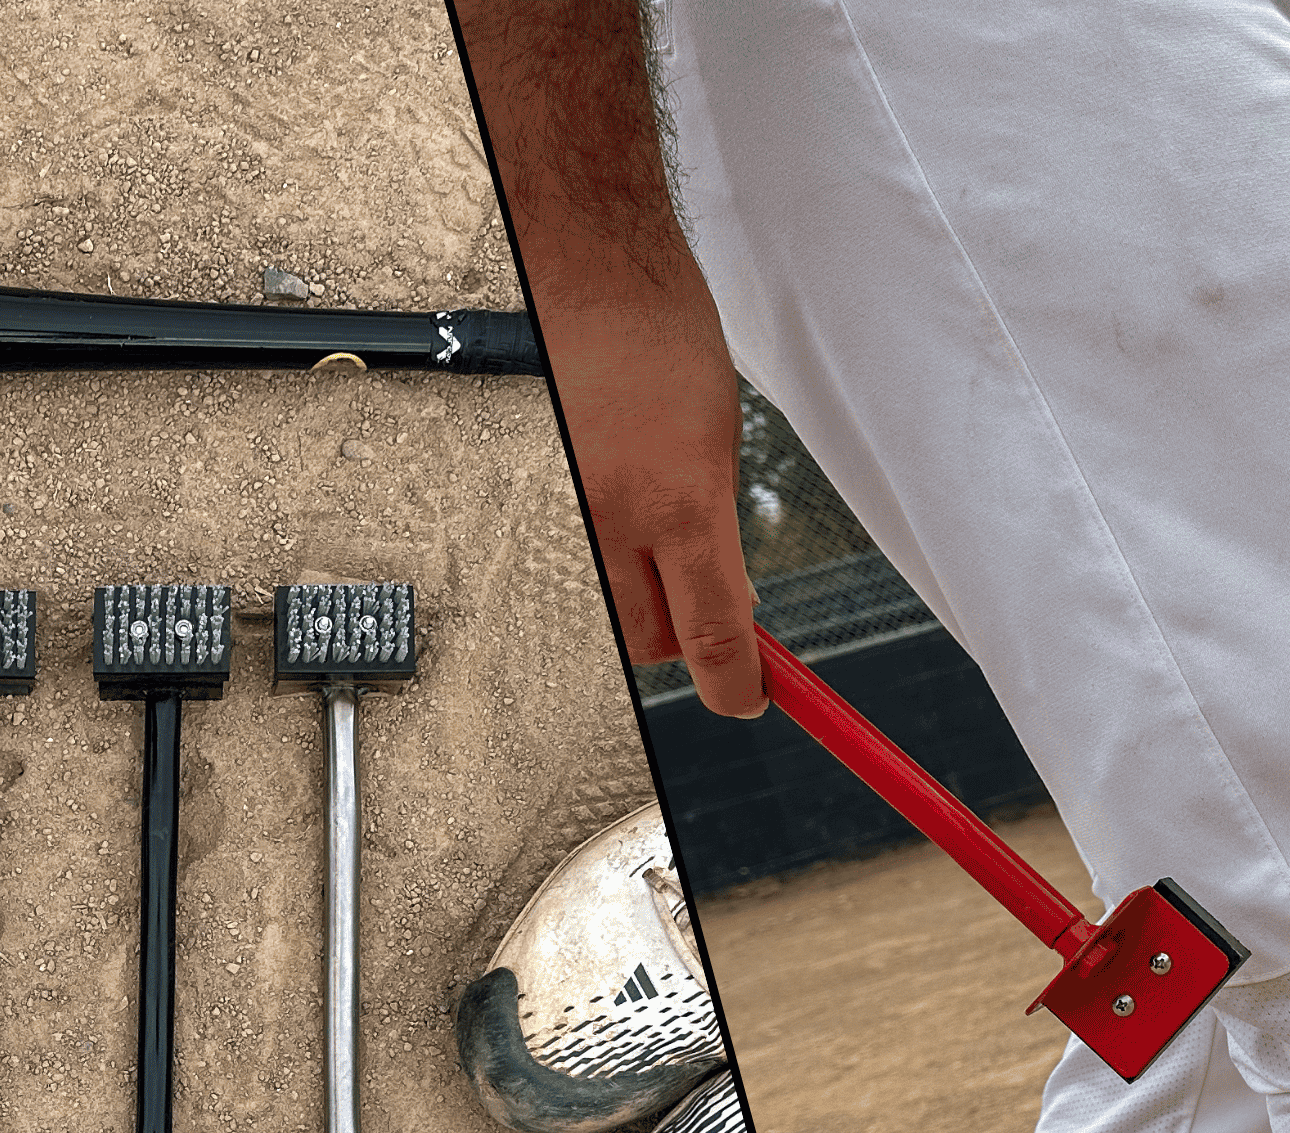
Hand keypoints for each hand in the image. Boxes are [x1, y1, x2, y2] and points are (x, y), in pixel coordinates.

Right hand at [547, 289, 763, 714]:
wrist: (589, 278)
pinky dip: (608, 562)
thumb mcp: (722, 441)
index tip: (751, 697)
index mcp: (681, 500)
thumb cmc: (661, 336)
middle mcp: (616, 518)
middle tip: (715, 611)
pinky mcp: (538, 501)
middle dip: (687, 641)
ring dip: (646, 603)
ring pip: (612, 612)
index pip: (713, 632)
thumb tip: (733, 601)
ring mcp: (569, 513)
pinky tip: (623, 514)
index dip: (736, 683)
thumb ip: (723, 531)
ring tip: (664, 544)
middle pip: (653, 642)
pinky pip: (580, 566)